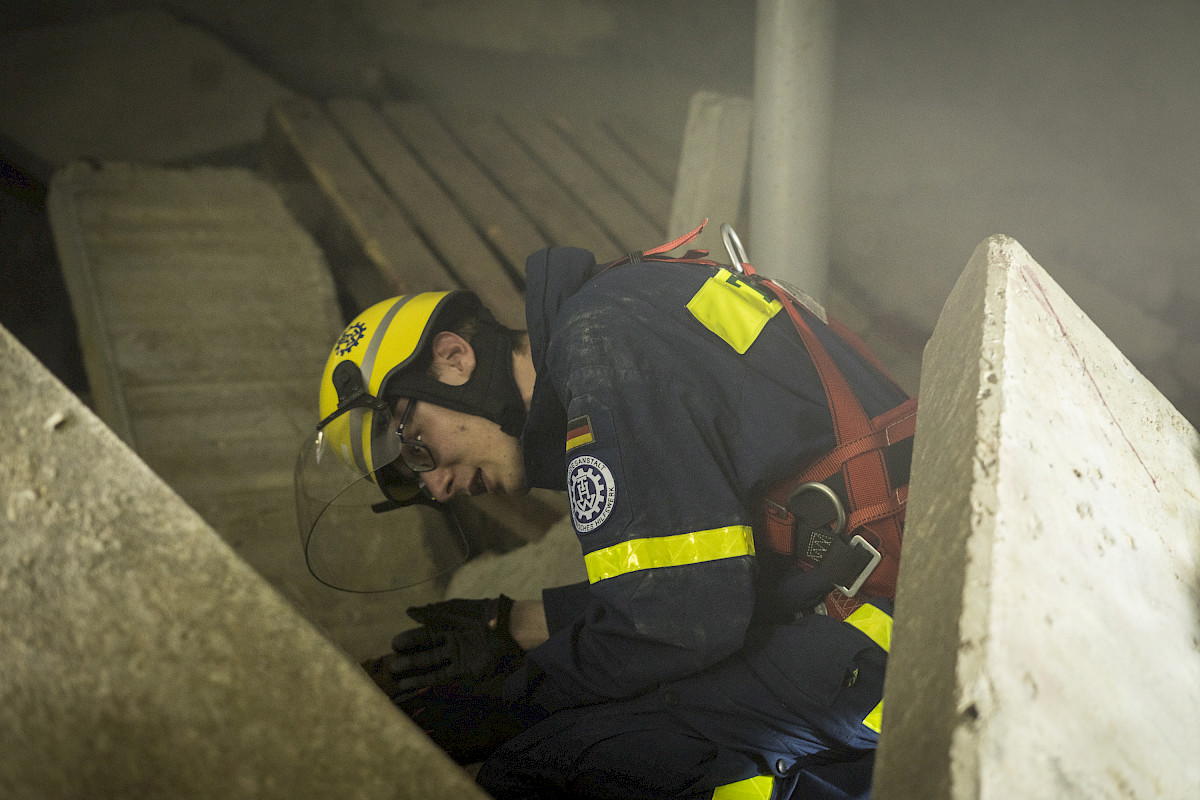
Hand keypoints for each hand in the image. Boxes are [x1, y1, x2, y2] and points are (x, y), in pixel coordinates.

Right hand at [383, 595, 523, 693]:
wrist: (505, 626)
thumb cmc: (480, 614)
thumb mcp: (452, 609)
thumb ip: (430, 612)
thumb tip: (407, 612)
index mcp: (447, 625)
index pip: (422, 635)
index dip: (409, 640)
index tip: (394, 644)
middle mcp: (449, 642)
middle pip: (424, 651)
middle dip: (407, 657)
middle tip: (390, 664)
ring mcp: (456, 657)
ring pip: (429, 665)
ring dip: (412, 671)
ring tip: (394, 676)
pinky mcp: (463, 669)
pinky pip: (440, 676)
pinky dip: (425, 680)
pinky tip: (410, 683)